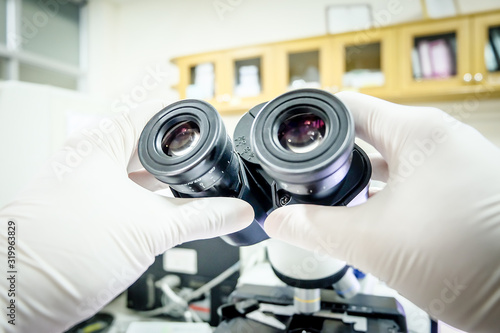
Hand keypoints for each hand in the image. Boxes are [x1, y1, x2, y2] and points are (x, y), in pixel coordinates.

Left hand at [0, 102, 252, 332]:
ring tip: (195, 189)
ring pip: (139, 173)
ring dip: (166, 181)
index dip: (184, 119)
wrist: (20, 296)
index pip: (152, 112)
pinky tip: (170, 213)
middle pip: (148, 144)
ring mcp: (89, 184)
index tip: (208, 128)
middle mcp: (92, 158)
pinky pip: (130, 196)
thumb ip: (200, 217)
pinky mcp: (90, 210)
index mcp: (100, 144)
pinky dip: (152, 201)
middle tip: (208, 164)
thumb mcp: (148, 230)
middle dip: (180, 154)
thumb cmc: (60, 253)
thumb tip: (235, 210)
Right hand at [264, 92, 499, 331]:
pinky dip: (388, 191)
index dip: (312, 119)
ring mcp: (457, 163)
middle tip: (306, 169)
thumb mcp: (373, 243)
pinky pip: (414, 179)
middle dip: (334, 153)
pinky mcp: (465, 188)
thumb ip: (316, 228)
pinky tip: (372, 212)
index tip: (292, 130)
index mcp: (418, 134)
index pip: (348, 108)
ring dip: (363, 176)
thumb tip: (280, 221)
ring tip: (333, 194)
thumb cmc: (471, 261)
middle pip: (369, 133)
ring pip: (392, 159)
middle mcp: (441, 140)